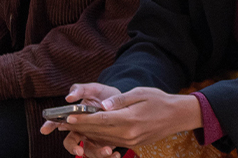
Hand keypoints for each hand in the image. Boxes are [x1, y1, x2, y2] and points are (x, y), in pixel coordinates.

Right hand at [40, 83, 122, 156]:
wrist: (123, 102)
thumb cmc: (104, 95)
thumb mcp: (93, 89)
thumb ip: (80, 90)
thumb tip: (69, 98)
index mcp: (74, 118)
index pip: (57, 123)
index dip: (49, 126)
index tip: (44, 130)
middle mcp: (81, 131)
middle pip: (71, 142)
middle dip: (73, 148)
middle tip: (79, 150)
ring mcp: (92, 138)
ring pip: (88, 151)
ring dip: (97, 153)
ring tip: (107, 150)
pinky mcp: (104, 144)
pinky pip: (103, 155)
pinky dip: (109, 157)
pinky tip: (116, 154)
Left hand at [52, 87, 200, 152]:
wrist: (177, 116)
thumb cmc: (159, 100)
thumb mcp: (140, 93)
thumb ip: (120, 100)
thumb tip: (103, 105)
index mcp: (130, 119)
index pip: (100, 120)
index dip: (82, 119)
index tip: (66, 118)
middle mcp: (128, 133)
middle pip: (97, 131)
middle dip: (78, 127)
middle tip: (60, 123)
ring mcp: (130, 141)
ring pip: (102, 137)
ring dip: (85, 132)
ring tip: (70, 127)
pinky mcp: (132, 144)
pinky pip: (110, 140)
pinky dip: (97, 136)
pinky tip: (88, 132)